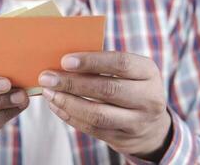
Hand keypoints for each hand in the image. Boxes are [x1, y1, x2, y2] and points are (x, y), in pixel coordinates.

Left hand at [39, 52, 171, 161]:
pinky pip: (91, 128)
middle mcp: (148, 98)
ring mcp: (137, 122)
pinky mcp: (122, 138)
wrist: (152, 125)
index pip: (121, 63)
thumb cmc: (130, 87)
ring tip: (48, 93)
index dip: (92, 61)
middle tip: (47, 78)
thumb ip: (103, 65)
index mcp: (148, 72)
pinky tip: (56, 105)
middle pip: (107, 89)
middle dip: (72, 83)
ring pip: (97, 114)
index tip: (65, 60)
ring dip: (68, 103)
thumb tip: (62, 62)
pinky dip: (70, 116)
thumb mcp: (128, 71)